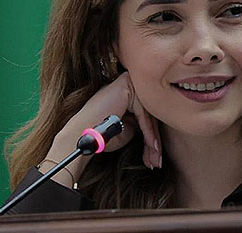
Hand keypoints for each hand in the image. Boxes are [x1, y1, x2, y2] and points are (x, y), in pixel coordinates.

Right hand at [40, 72, 162, 187]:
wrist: (84, 137)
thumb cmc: (101, 136)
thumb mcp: (127, 129)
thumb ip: (141, 123)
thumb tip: (158, 128)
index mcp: (125, 93)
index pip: (145, 114)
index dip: (150, 136)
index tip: (154, 156)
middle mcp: (126, 84)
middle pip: (148, 114)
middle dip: (153, 141)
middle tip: (156, 160)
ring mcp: (126, 82)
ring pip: (148, 115)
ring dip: (152, 140)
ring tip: (155, 159)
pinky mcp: (126, 85)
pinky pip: (143, 112)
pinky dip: (148, 132)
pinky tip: (152, 147)